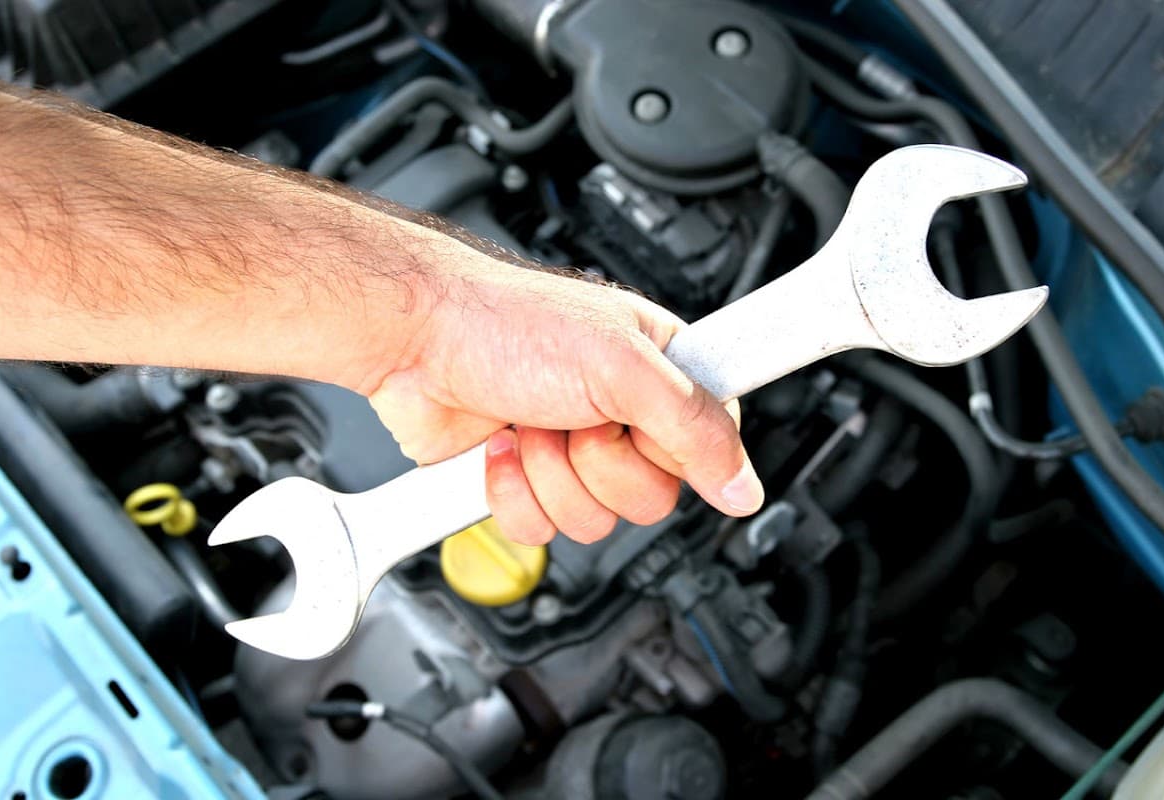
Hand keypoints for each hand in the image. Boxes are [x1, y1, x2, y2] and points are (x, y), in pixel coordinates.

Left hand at [367, 252, 763, 544]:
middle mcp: (623, 413)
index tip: (642, 428)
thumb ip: (695, 428)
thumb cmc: (507, 324)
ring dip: (553, 475)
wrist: (418, 342)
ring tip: (532, 421)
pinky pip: (544, 529)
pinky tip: (504, 448)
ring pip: (598, 520)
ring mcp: (573, 450)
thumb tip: (745, 486)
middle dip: (599, 463)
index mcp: (661, 370)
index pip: (710, 442)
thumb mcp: (623, 366)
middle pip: (652, 496)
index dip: (676, 448)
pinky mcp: (529, 479)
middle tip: (575, 417)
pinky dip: (516, 494)